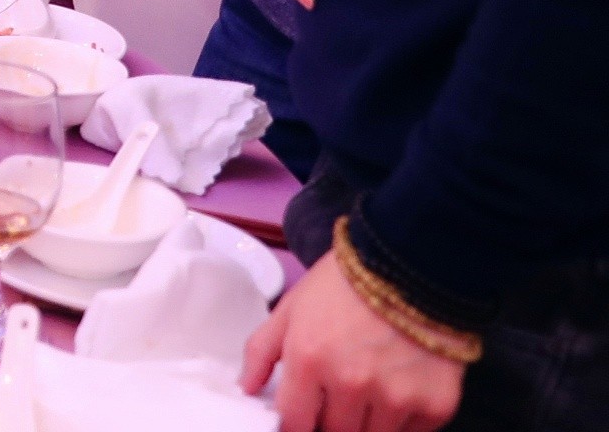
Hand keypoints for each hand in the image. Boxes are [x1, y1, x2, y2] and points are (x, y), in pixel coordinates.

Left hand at [243, 255, 465, 431]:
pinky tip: (397, 394)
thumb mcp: (291, 308)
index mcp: (309, 360)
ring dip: (364, 425)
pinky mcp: (435, 405)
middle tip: (334, 402)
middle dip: (329, 423)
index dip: (295, 425)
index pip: (294, 423)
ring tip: (366, 394)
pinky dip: (401, 424)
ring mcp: (396, 398)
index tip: (302, 419)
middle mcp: (351, 384)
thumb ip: (261, 351)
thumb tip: (246, 389)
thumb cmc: (344, 286)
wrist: (413, 266)